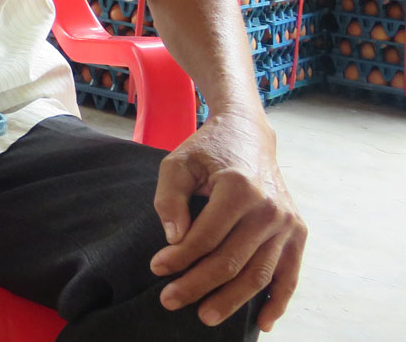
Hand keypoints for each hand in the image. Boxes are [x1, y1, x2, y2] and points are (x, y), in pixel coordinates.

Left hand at [150, 109, 305, 330]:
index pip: (205, 237)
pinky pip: (290, 274)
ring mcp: (288, 223)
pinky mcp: (298, 232)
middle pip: (231, 261)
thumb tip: (174, 240)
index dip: (179, 257)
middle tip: (169, 301)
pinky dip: (278, 301)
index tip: (156, 268)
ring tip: (204, 316)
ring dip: (231, 300)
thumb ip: (170, 199)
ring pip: (259, 274)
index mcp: (239, 189)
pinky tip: (263, 323)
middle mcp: (270, 209)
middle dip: (198, 285)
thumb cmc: (207, 149)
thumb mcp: (178, 163)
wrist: (248, 134)